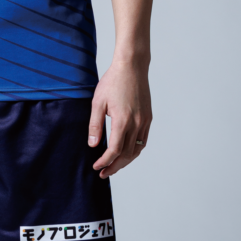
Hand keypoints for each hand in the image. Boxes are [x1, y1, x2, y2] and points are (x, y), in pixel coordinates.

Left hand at [88, 60, 151, 177]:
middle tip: (103, 173)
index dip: (105, 162)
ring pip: (136, 150)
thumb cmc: (113, 81)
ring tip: (114, 166)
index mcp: (122, 121)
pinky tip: (126, 152)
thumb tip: (93, 144)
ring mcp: (144, 121)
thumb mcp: (98, 102)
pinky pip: (143, 140)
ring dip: (125, 161)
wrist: (132, 67)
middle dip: (114, 166)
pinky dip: (135, 150)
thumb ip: (95, 124)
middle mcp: (136, 124)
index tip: (96, 167)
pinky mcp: (148, 117)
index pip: (114, 150)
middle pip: (126, 154)